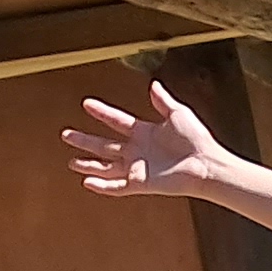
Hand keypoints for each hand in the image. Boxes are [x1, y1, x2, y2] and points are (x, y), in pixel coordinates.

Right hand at [61, 81, 228, 197]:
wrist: (206, 164)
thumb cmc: (196, 139)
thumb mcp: (178, 113)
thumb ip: (163, 101)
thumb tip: (153, 84)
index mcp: (144, 132)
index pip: (116, 121)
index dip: (101, 112)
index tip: (86, 103)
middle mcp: (137, 150)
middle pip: (104, 145)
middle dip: (85, 140)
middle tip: (66, 135)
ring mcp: (137, 168)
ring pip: (106, 167)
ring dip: (89, 165)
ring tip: (71, 163)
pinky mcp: (140, 184)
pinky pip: (117, 186)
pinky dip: (102, 186)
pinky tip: (87, 183)